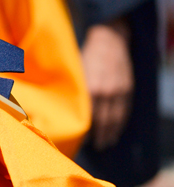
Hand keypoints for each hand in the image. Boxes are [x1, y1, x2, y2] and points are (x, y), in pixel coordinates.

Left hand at [81, 20, 133, 150]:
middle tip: (89, 147)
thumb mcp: (75, 71)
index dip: (82, 130)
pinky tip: (114, 132)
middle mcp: (105, 92)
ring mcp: (119, 92)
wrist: (109, 40)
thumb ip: (71, 89)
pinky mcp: (127, 90)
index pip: (86, 116)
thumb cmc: (86, 55)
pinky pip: (124, 112)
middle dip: (96, 136)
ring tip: (103, 144)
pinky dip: (119, 124)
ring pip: (114, 119)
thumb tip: (58, 107)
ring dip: (109, 134)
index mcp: (90, 88)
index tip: (75, 140)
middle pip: (101, 121)